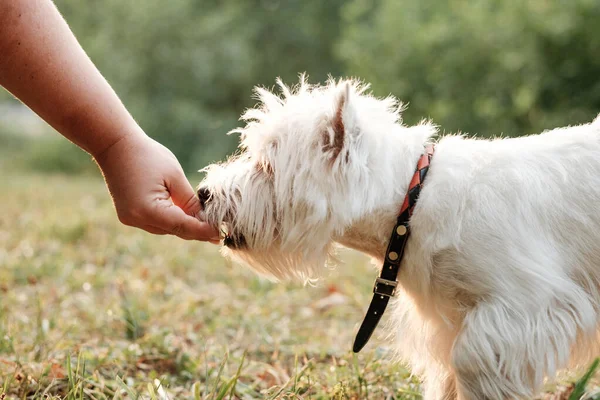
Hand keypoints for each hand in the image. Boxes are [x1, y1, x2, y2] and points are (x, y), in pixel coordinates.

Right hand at [94, 131, 219, 241]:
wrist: (114, 145)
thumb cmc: (147, 155)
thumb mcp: (175, 176)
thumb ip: (190, 201)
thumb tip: (205, 219)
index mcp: (148, 210)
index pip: (183, 227)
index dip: (204, 231)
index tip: (222, 233)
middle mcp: (137, 219)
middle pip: (175, 230)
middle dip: (197, 231)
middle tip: (219, 232)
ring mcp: (130, 219)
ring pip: (166, 229)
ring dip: (184, 226)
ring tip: (206, 224)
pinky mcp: (128, 215)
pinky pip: (156, 223)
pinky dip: (170, 220)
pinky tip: (186, 216)